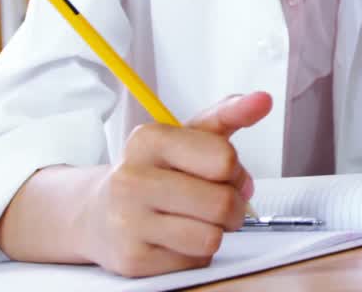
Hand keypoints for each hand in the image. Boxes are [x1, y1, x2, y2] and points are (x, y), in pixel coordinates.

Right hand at [76, 92, 271, 276]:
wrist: (98, 214)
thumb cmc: (155, 171)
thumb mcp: (187, 136)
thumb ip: (228, 115)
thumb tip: (263, 100)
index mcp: (147, 140)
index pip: (223, 159)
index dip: (235, 170)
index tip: (225, 171)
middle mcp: (131, 179)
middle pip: (222, 203)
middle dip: (233, 206)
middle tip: (219, 202)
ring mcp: (128, 222)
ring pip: (211, 237)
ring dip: (216, 231)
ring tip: (197, 219)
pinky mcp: (133, 259)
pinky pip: (196, 261)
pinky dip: (196, 253)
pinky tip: (176, 237)